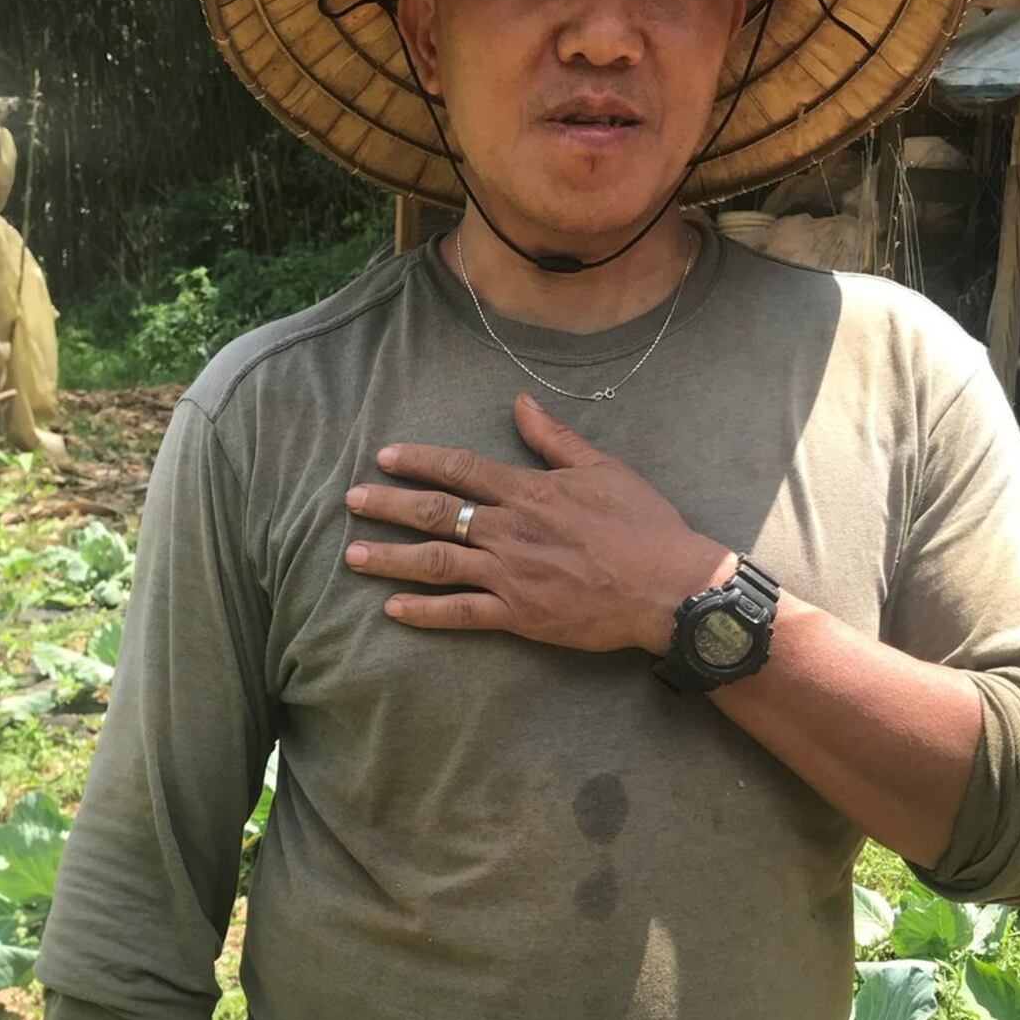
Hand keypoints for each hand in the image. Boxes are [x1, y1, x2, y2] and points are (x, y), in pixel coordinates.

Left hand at [344, 391, 733, 652]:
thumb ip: (554, 438)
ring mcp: (511, 576)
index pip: (461, 469)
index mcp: (530, 491)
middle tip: (352, 501)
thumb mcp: (602, 468)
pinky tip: (392, 608)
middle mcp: (511, 530)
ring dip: (391, 558)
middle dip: (389, 506)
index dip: (419, 461)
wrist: (668, 587)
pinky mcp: (519, 616)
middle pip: (437, 513)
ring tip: (353, 555)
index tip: (385, 457)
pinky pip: (461, 614)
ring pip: (437, 563)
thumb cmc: (642, 526)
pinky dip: (424, 612)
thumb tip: (520, 403)